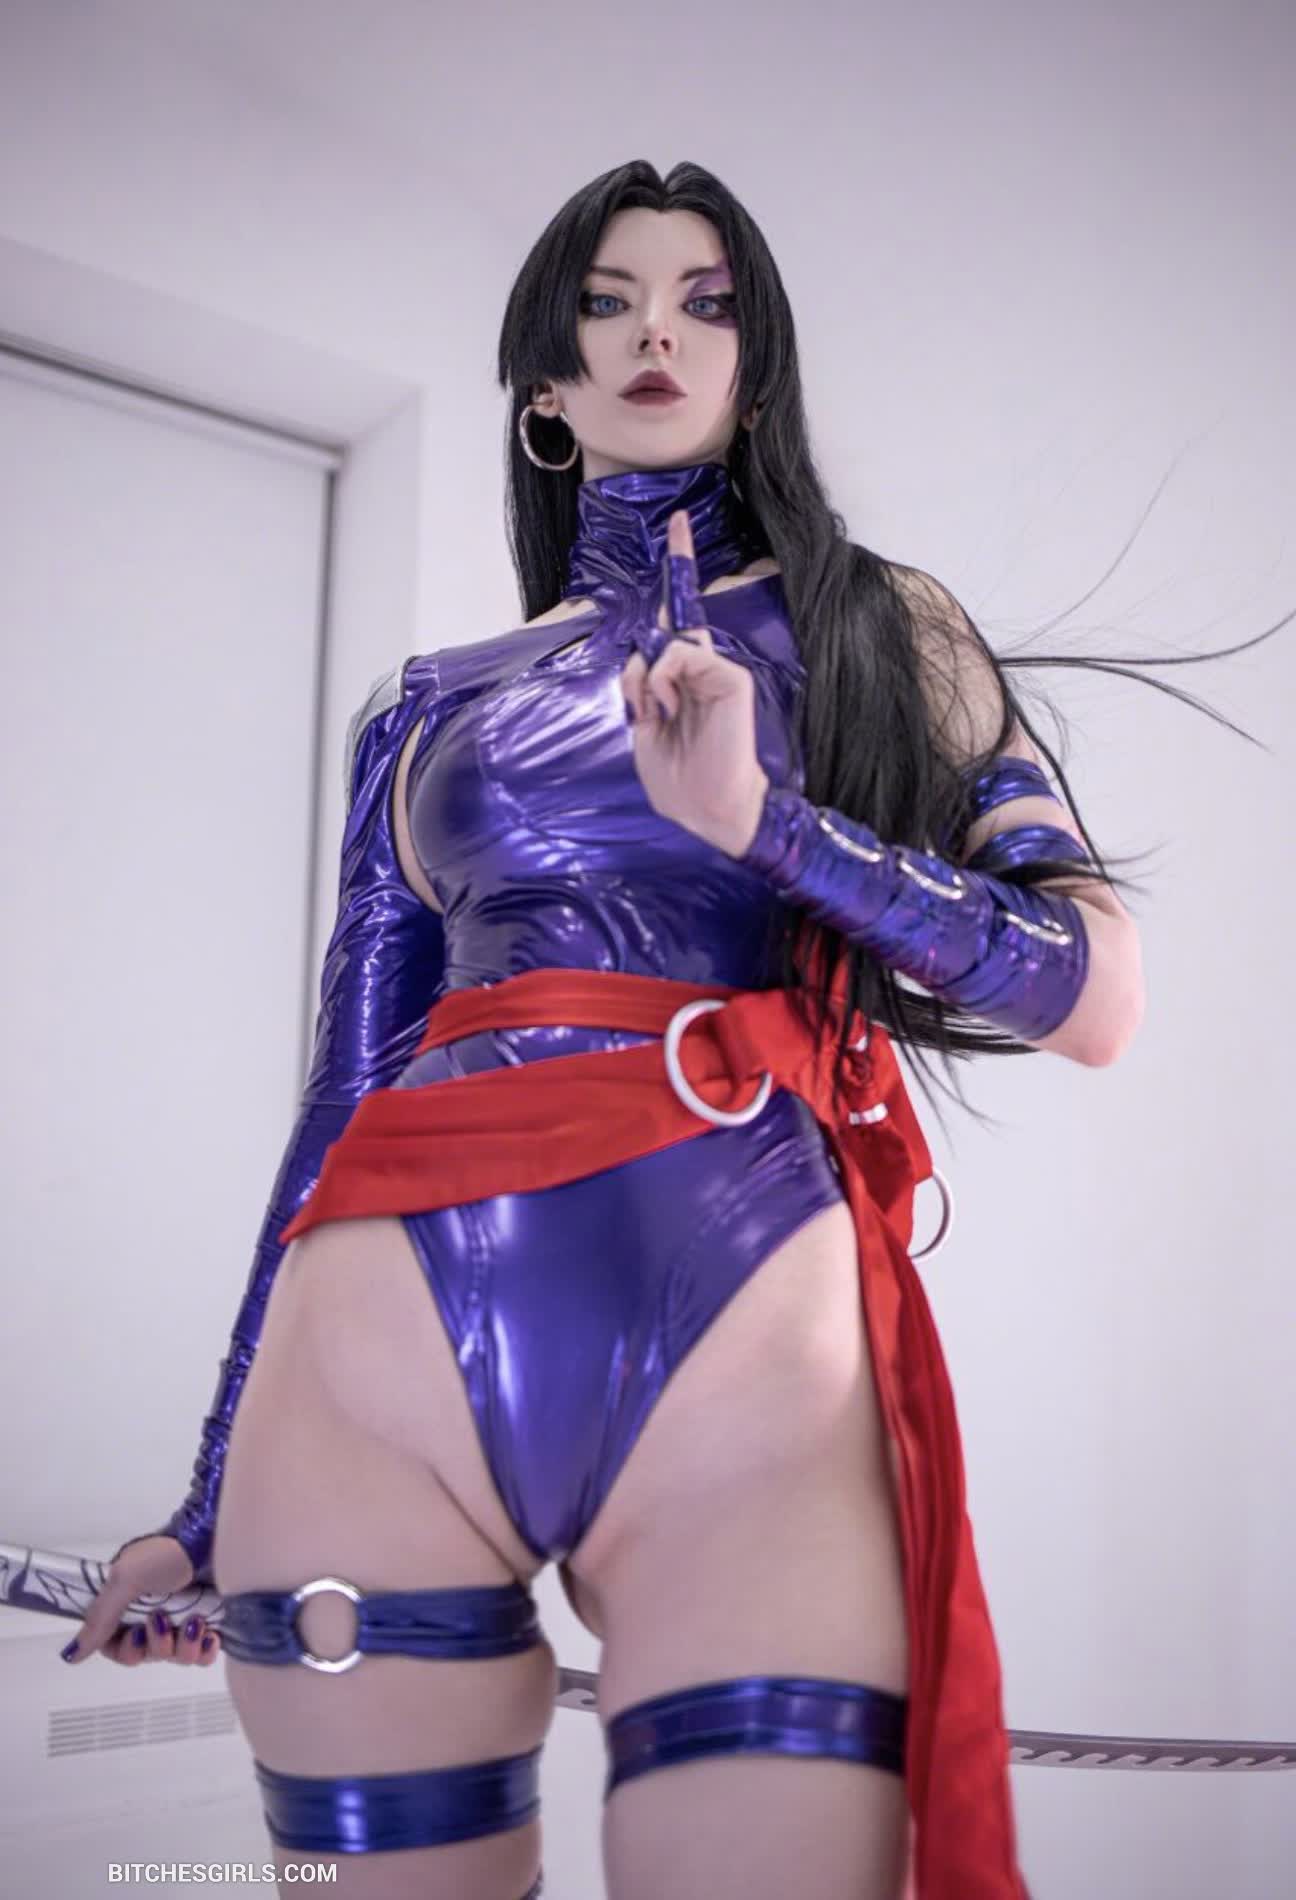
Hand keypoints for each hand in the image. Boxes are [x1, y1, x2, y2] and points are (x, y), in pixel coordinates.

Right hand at [61, 1534, 220, 1667]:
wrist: (210, 1537)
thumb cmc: (165, 1554)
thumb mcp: (125, 1579)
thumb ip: (99, 1619)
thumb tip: (70, 1656)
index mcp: (127, 1607)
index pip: (116, 1648)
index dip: (126, 1650)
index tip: (136, 1633)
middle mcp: (153, 1617)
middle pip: (147, 1656)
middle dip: (156, 1645)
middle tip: (163, 1619)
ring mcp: (182, 1622)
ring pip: (175, 1658)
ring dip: (183, 1645)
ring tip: (195, 1620)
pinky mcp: (209, 1625)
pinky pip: (203, 1656)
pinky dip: (205, 1650)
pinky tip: (210, 1635)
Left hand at [619, 508, 769, 857]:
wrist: (711, 810)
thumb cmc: (679, 779)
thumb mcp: (643, 729)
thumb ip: (641, 686)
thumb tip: (649, 651)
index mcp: (681, 678)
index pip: (678, 617)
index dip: (679, 569)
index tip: (678, 523)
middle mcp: (701, 667)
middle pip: (673, 623)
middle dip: (650, 663)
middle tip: (658, 711)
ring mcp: (718, 670)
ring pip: (668, 644)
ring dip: (651, 681)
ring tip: (664, 716)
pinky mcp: (732, 678)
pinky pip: (682, 655)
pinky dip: (665, 680)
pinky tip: (672, 708)